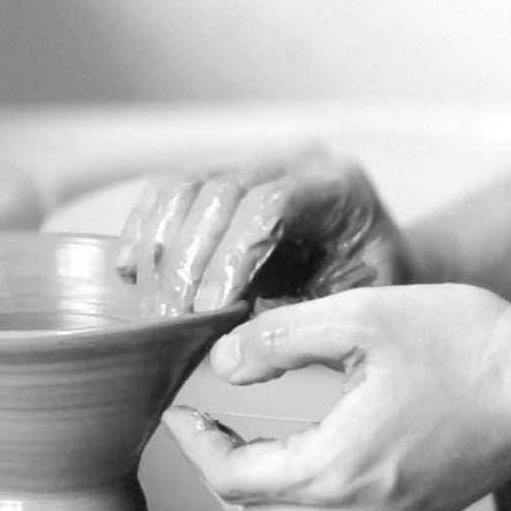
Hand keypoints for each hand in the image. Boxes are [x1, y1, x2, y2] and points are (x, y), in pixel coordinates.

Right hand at [115, 147, 409, 312]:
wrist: (377, 261)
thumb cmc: (370, 290)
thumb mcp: (353, 307)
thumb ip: (300, 318)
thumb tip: (230, 349)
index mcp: (338, 189)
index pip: (271, 204)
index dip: (230, 257)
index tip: (206, 312)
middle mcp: (295, 161)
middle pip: (220, 190)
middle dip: (187, 259)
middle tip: (169, 318)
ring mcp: (256, 162)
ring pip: (185, 184)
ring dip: (158, 246)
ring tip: (152, 304)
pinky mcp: (225, 174)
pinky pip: (170, 190)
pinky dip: (146, 230)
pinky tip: (133, 272)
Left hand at [158, 284, 510, 510]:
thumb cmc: (468, 345)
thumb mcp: (362, 317)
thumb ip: (279, 338)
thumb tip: (222, 362)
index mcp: (338, 467)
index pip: (231, 478)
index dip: (194, 443)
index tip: (179, 408)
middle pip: (254, 508)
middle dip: (219, 463)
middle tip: (203, 416)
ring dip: (261, 476)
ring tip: (247, 424)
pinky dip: (305, 484)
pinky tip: (308, 439)